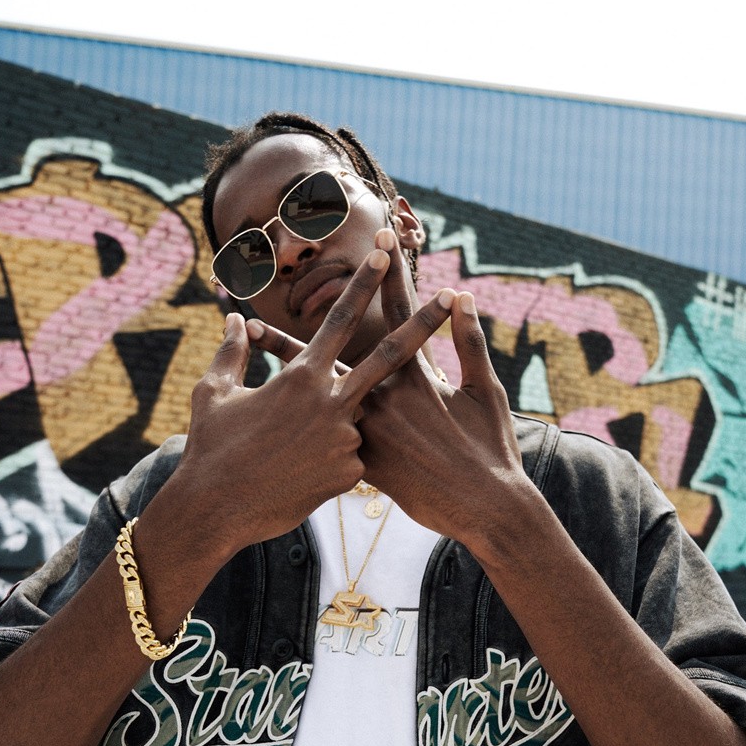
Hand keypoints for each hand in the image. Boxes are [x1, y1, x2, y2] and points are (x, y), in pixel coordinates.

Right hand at [176, 243, 455, 552]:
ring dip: (337, 427)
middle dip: (421, 325)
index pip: (339, 320)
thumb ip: (232, 353)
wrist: (216, 509)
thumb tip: (235, 321)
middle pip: (389, 356)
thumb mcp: (215, 393)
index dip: (362, 285)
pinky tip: (298, 478)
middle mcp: (331, 402)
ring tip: (292, 451)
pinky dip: (331, 459)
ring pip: (359, 419)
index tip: (384, 257)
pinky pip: (351, 456)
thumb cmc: (210, 448)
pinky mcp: (351, 474)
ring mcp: (346, 439)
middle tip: (446, 297)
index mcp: (301, 376)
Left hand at [246, 278, 531, 550]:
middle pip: (338, 347)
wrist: (484, 509)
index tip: (380, 236)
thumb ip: (470, 343)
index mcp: (418, 377)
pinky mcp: (362, 464)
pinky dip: (296, 418)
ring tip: (253, 331)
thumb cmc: (492, 450)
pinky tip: (263, 407)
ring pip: (317, 389)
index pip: (401, 314)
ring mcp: (369, 432)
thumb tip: (462, 297)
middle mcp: (385, 399)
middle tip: (290, 277)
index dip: (390, 275)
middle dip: (308, 316)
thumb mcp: (487, 392)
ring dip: (284, 357)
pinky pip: (324, 438)